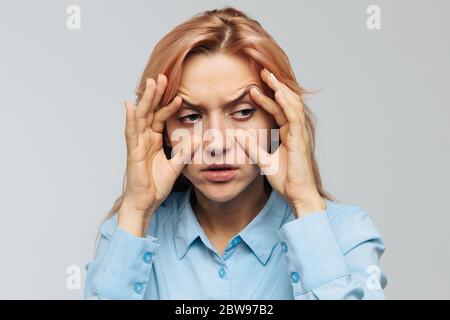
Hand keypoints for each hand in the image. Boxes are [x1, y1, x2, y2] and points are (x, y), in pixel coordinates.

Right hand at [120, 74, 200, 232]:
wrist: (146, 203)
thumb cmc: (156, 185)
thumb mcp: (176, 166)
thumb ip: (184, 152)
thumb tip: (198, 139)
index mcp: (153, 141)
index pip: (160, 118)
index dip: (168, 105)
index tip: (179, 94)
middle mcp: (143, 139)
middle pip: (149, 112)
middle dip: (155, 94)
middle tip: (162, 77)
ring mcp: (136, 144)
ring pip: (140, 117)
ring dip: (145, 100)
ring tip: (150, 83)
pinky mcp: (132, 153)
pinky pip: (130, 133)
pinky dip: (130, 119)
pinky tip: (130, 105)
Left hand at [234, 68, 324, 217]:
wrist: (298, 195)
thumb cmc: (286, 180)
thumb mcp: (264, 161)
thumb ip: (252, 148)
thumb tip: (237, 136)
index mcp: (288, 134)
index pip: (278, 110)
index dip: (266, 98)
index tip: (252, 87)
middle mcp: (295, 130)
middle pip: (286, 102)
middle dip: (275, 86)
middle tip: (261, 71)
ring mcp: (300, 133)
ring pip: (292, 104)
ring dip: (280, 88)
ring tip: (267, 75)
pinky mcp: (300, 139)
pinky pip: (294, 116)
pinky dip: (286, 103)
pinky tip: (277, 92)